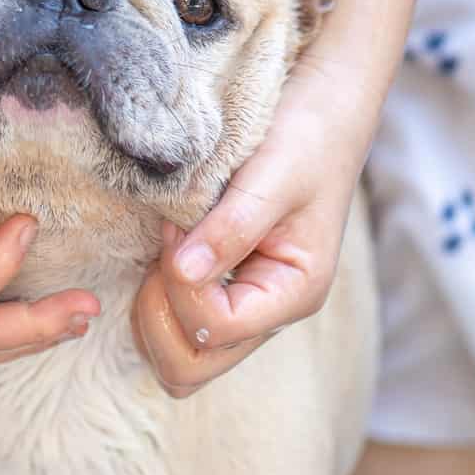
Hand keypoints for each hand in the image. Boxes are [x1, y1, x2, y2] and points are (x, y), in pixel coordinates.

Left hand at [131, 56, 374, 396]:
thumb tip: (184, 272)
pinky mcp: (221, 289)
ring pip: (177, 356)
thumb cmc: (306, 135)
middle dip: (158, 315)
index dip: (180, 285)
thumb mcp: (274, 175)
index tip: (180, 227)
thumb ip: (231, 227)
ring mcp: (243, 305)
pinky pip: (174, 326)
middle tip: (163, 253)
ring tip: (165, 250)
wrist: (320, 106)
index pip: (213, 328)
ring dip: (153, 310)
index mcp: (293, 293)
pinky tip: (164, 252)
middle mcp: (268, 311)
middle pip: (190, 367)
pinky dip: (155, 301)